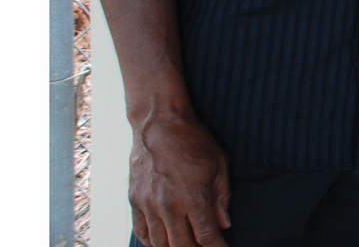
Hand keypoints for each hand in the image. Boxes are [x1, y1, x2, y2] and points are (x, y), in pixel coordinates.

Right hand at [129, 111, 230, 246]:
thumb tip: (224, 223)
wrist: (160, 124)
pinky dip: (151, 243)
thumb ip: (221, 197)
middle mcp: (169, 205)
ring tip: (186, 246)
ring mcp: (149, 204)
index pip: (206, 236)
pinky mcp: (135, 200)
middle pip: (181, 246)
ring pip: (159, 243)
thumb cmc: (193, 140)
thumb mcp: (219, 164)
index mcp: (194, 196)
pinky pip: (141, 232)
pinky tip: (162, 244)